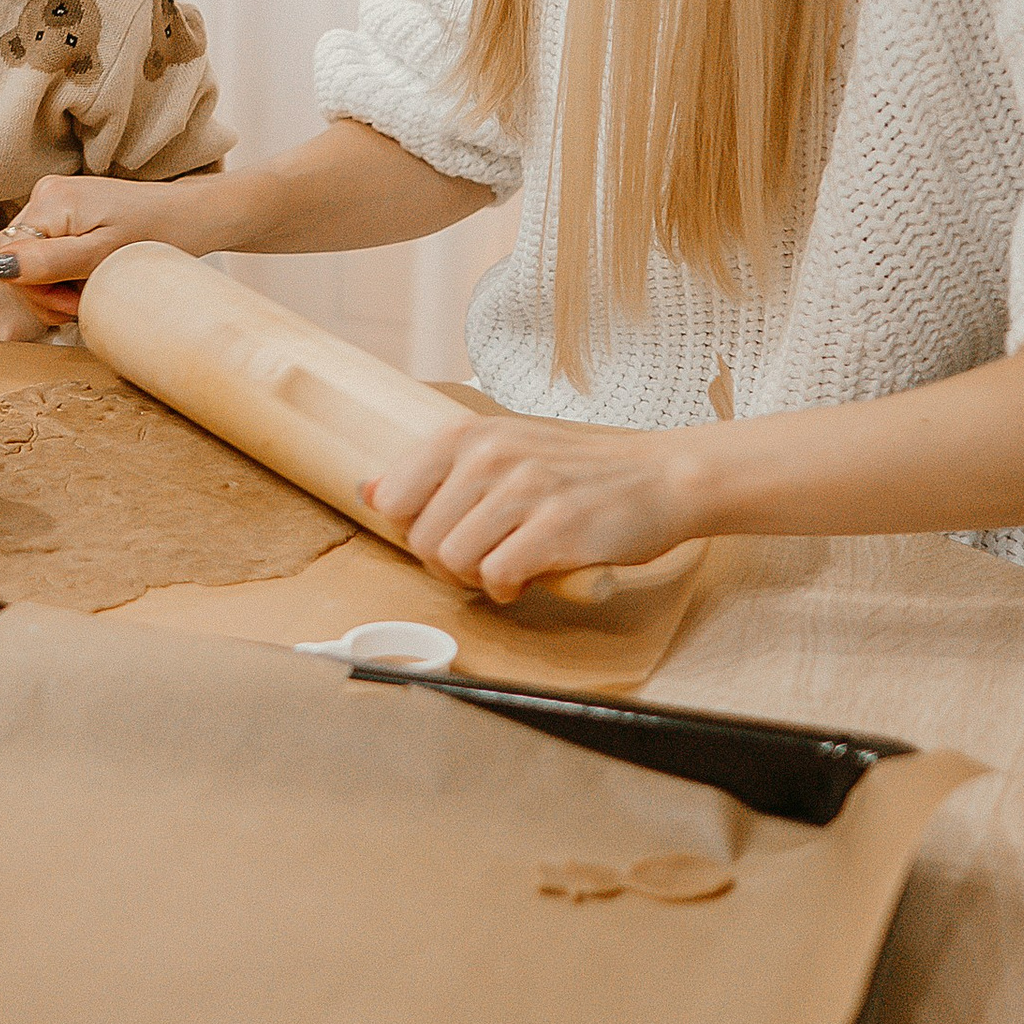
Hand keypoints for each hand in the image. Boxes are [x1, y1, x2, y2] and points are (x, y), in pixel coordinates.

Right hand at [0, 171, 233, 317]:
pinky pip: (46, 246)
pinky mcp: (66, 207)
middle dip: (45, 289)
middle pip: (15, 257)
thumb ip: (48, 262)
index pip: (7, 256)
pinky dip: (63, 269)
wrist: (189, 216)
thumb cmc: (156, 233)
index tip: (72, 302)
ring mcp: (55, 198)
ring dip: (55, 283)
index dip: (33, 288)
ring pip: (29, 256)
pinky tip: (87, 275)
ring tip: (90, 288)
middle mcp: (45, 192)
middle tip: (83, 301)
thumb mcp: (102, 256)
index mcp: (50, 201)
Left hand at [362, 411, 709, 600]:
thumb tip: (364, 490)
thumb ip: (435, 471)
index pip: (392, 498)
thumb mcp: (501, 450)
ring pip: (454, 561)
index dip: (415, 528)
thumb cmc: (575, 470)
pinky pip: (497, 578)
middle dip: (447, 562)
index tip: (450, 530)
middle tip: (488, 555)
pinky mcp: (557, 530)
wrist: (659, 476)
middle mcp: (491, 456)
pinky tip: (532, 574)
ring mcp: (525, 491)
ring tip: (510, 562)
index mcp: (467, 434)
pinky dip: (509, 589)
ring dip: (478, 577)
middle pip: (421, 539)